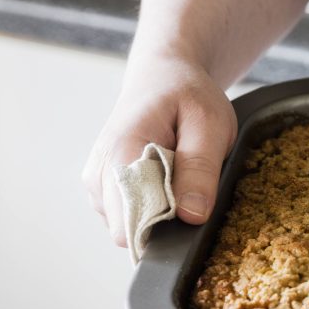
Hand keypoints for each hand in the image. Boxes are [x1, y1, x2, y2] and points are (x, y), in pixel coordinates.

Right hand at [82, 58, 236, 246]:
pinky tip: (167, 178)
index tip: (191, 203)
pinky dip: (155, 205)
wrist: (164, 77)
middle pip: (130, 230)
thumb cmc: (187, 95)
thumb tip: (192, 215)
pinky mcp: (106, 190)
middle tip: (190, 181)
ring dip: (162, 210)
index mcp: (119, 155)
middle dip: (166, 219)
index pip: (129, 225)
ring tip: (178, 173)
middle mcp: (99, 175)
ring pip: (132, 226)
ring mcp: (98, 185)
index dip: (166, 225)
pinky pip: (133, 216)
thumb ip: (200, 169)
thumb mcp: (210, 124)